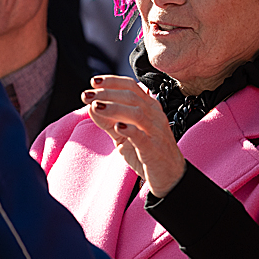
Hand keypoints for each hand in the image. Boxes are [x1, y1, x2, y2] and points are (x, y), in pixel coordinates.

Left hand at [83, 75, 185, 197]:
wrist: (170, 177)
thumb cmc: (148, 152)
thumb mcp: (124, 135)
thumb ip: (108, 121)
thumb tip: (91, 106)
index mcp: (149, 107)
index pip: (131, 86)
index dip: (112, 82)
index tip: (94, 82)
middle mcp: (154, 115)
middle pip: (132, 96)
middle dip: (107, 93)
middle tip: (87, 95)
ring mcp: (156, 132)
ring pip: (137, 113)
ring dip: (114, 108)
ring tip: (96, 106)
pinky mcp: (155, 149)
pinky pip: (142, 136)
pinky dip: (130, 129)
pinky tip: (117, 126)